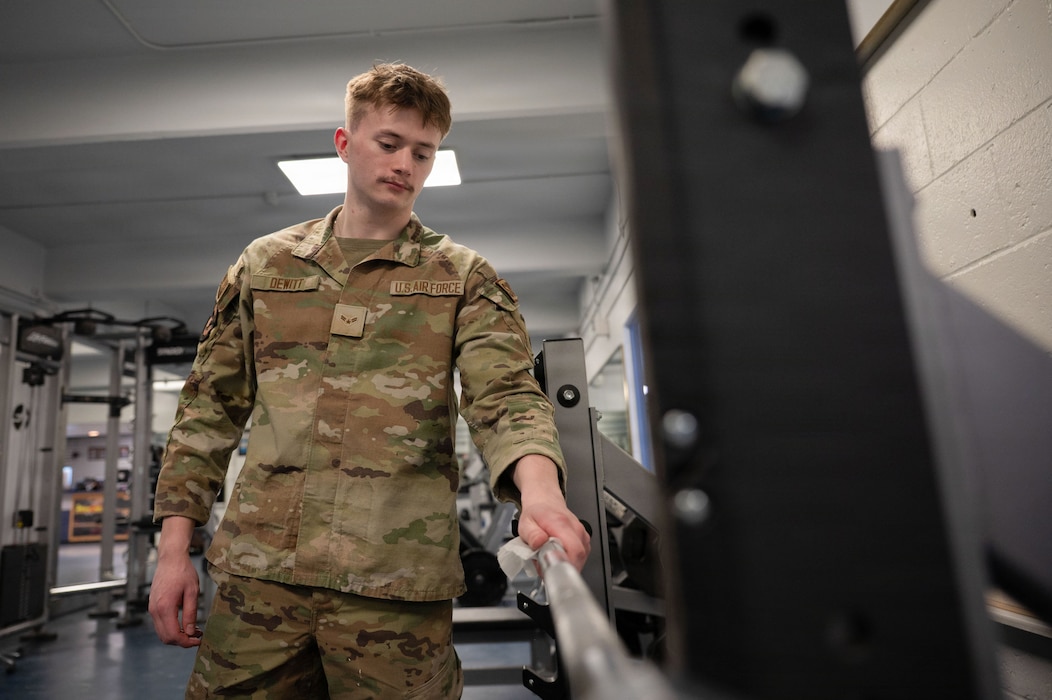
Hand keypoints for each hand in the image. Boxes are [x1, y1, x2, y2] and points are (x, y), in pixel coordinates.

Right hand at [148, 516, 202, 647]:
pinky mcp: (153, 606)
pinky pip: (160, 624)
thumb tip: (191, 632)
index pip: (173, 635)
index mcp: (165, 607)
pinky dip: (171, 628)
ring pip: (162, 632)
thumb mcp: (192, 592)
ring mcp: (152, 608)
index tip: (199, 639)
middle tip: (198, 636)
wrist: (170, 559)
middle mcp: (155, 610)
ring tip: (194, 629)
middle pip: (165, 638)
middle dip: (182, 641)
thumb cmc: (183, 572)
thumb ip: (190, 613)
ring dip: (177, 635)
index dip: (186, 642)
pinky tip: (185, 623)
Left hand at [513, 455, 590, 570]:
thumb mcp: (525, 524)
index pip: (574, 551)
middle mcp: (575, 528)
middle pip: (579, 557)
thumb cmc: (536, 513)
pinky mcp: (584, 539)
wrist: (544, 501)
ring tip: (551, 559)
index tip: (548, 569)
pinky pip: (581, 556)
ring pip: (581, 559)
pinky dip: (570, 561)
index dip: (564, 565)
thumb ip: (532, 535)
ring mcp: (582, 534)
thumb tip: (540, 543)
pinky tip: (558, 557)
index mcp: (561, 524)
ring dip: (566, 565)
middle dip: (562, 568)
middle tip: (546, 567)